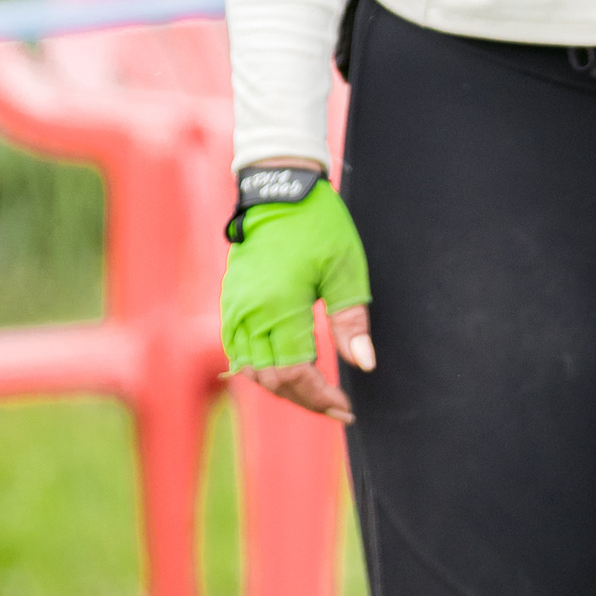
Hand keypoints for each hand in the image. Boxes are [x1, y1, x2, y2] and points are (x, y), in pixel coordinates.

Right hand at [221, 180, 374, 423]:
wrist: (279, 189)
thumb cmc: (318, 225)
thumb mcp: (345, 270)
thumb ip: (352, 322)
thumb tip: (364, 365)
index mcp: (278, 308)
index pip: (294, 375)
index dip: (319, 397)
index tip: (346, 406)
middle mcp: (248, 314)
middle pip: (271, 380)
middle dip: (304, 399)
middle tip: (336, 406)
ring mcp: (234, 308)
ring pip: (250, 369)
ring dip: (281, 387)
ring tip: (315, 393)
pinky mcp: (230, 301)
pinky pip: (238, 350)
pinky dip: (261, 367)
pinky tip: (288, 368)